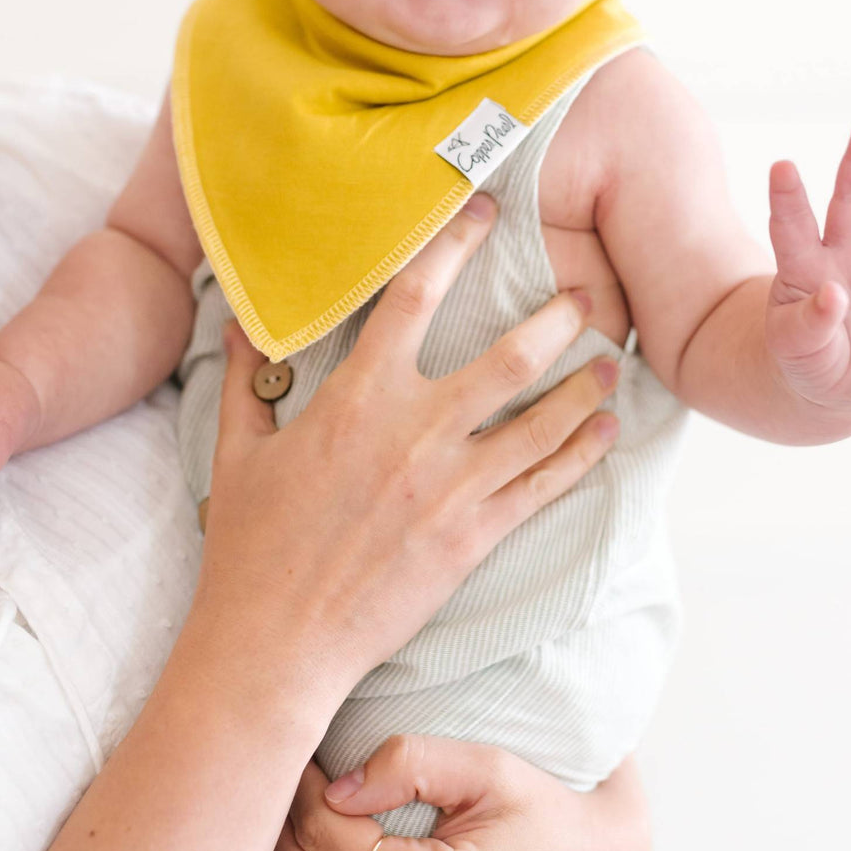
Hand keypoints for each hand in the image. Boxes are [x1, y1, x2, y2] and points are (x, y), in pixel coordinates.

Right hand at [196, 193, 620, 699]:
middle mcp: (416, 432)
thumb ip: (248, 381)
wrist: (279, 638)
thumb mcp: (237, 453)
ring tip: (612, 361)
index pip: (416, 295)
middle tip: (586, 294)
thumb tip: (239, 322)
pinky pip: (543, 487)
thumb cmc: (252, 547)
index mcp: (357, 398)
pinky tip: (607, 433)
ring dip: (585, 387)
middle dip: (557, 318)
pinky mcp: (474, 537)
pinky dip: (582, 456)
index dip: (457, 243)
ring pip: (542, 422)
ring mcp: (453, 487)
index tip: (487, 211)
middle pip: (510, 357)